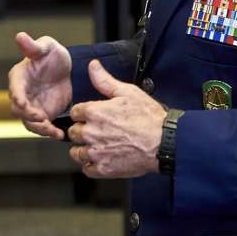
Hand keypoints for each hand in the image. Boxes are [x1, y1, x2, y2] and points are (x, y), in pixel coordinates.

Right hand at [8, 31, 72, 139]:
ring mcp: (31, 106)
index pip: (14, 88)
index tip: (23, 103)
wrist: (69, 70)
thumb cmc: (53, 54)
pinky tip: (59, 134)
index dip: (17, 96)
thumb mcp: (47, 46)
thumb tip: (19, 36)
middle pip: (18, 110)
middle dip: (28, 115)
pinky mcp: (42, 115)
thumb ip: (33, 46)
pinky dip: (49, 133)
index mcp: (19, 76)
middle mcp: (22, 93)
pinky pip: (42, 128)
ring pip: (28, 122)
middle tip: (42, 118)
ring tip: (52, 130)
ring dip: (39, 128)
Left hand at [67, 60, 165, 178]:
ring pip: (76, 152)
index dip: (82, 113)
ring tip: (94, 146)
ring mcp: (97, 152)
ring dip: (83, 148)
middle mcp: (91, 132)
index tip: (89, 116)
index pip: (75, 112)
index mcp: (94, 112)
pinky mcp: (104, 169)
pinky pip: (87, 169)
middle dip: (81, 130)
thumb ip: (105, 80)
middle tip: (94, 130)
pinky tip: (99, 159)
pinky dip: (90, 165)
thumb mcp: (127, 92)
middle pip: (73, 132)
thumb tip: (93, 66)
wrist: (164, 142)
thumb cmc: (148, 117)